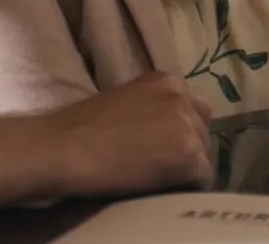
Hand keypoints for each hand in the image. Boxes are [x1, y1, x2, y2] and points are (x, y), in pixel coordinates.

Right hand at [41, 73, 213, 197]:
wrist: (65, 148)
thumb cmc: (82, 127)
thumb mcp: (126, 101)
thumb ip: (153, 108)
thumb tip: (166, 133)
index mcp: (167, 81)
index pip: (194, 108)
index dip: (180, 131)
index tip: (163, 146)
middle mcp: (182, 98)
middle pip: (202, 131)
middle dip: (186, 148)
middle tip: (159, 164)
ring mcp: (188, 126)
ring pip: (203, 155)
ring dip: (185, 168)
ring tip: (156, 177)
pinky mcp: (189, 155)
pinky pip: (202, 178)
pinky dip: (185, 187)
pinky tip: (160, 187)